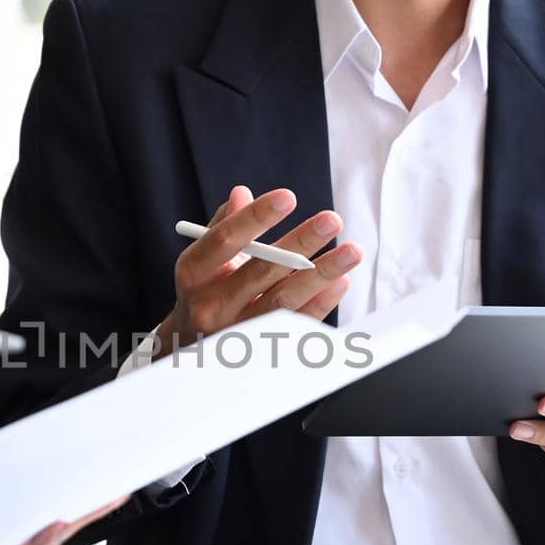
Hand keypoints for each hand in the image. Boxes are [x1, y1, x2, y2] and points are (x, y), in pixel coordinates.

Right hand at [152, 185, 360, 360]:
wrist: (193, 345)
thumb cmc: (206, 290)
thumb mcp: (205, 259)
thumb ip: (224, 225)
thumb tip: (242, 194)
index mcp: (193, 274)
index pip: (224, 240)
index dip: (256, 217)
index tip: (287, 197)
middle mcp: (210, 306)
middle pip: (260, 271)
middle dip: (300, 243)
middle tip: (331, 220)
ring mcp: (236, 333)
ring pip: (283, 301)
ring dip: (321, 274)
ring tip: (351, 252)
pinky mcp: (260, 351)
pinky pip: (296, 325)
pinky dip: (321, 303)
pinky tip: (340, 282)